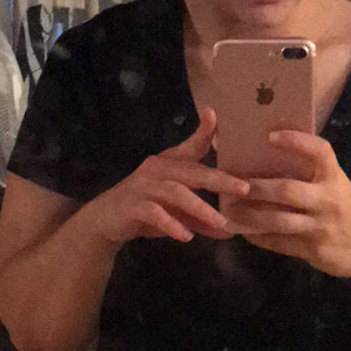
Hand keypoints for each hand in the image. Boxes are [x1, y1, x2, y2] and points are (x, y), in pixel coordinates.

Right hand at [85, 108, 250, 247]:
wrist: (106, 219)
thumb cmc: (146, 209)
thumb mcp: (175, 212)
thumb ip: (200, 218)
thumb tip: (230, 230)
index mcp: (169, 164)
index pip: (190, 146)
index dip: (203, 132)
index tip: (213, 115)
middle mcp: (157, 169)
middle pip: (192, 172)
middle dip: (219, 180)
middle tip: (244, 189)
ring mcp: (143, 186)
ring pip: (175, 192)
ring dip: (199, 207)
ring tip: (219, 221)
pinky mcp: (132, 205)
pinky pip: (155, 213)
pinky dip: (171, 224)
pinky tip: (186, 236)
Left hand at [225, 130, 350, 278]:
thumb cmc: (348, 211)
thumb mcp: (338, 187)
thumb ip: (312, 176)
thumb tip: (271, 158)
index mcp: (335, 179)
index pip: (319, 152)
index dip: (296, 141)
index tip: (271, 136)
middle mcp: (329, 200)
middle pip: (287, 190)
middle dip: (257, 187)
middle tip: (234, 184)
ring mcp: (320, 228)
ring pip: (279, 221)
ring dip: (251, 215)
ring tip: (231, 210)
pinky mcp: (313, 250)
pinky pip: (280, 243)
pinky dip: (260, 237)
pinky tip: (244, 231)